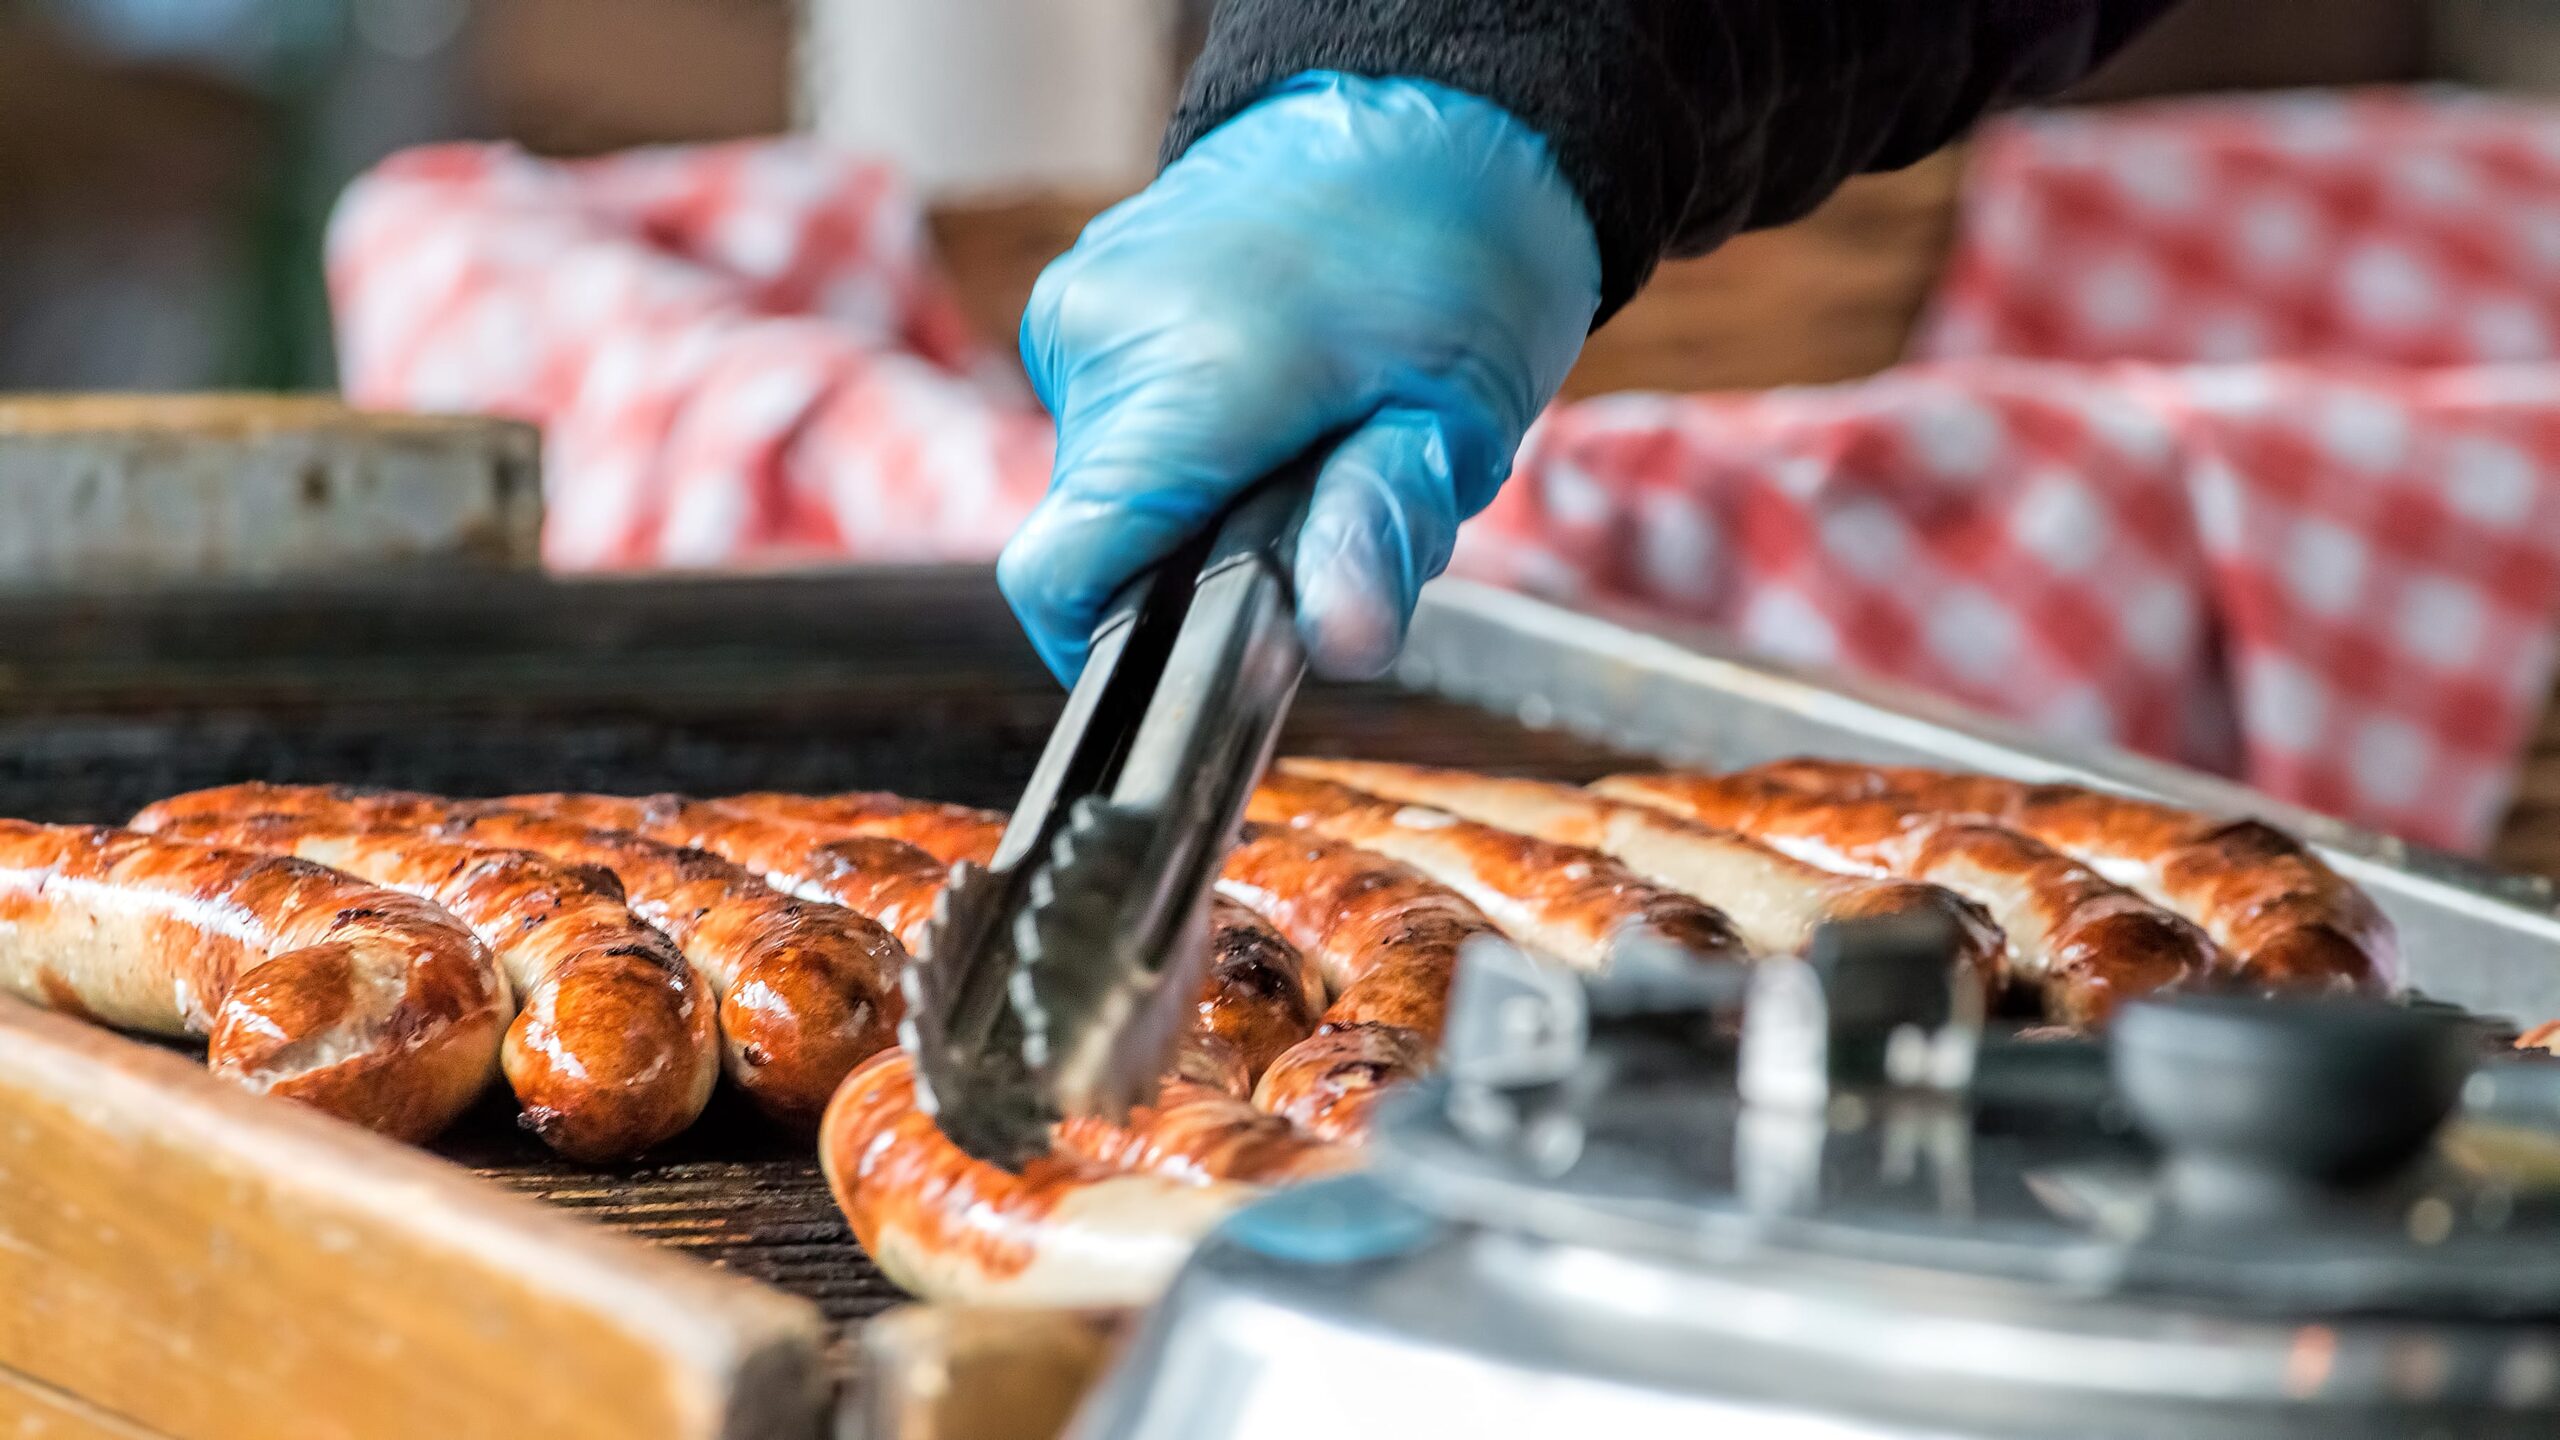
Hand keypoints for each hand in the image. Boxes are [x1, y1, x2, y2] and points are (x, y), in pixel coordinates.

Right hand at [1000, 71, 1601, 680]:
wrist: (1423, 115)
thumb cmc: (1459, 258)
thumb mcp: (1459, 415)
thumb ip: (1382, 533)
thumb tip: (1339, 642)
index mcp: (1185, 376)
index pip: (1063, 576)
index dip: (1124, 655)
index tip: (1208, 658)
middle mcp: (1101, 341)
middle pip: (1104, 542)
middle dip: (1208, 565)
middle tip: (1326, 506)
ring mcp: (1077, 311)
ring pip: (1107, 487)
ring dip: (1199, 502)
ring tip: (1308, 434)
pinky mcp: (1077, 301)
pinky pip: (1111, 424)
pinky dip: (1182, 441)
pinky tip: (1267, 395)